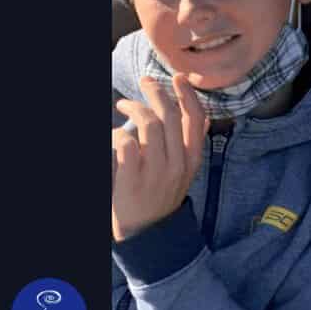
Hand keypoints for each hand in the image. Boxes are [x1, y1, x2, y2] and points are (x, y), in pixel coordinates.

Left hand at [112, 75, 207, 241]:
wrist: (145, 232)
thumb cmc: (161, 195)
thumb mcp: (184, 172)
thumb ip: (188, 146)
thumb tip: (196, 116)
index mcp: (193, 160)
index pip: (197, 119)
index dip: (188, 95)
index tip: (178, 78)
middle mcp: (178, 164)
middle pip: (171, 116)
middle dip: (157, 92)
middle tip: (145, 82)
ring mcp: (156, 172)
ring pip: (149, 124)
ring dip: (135, 107)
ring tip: (125, 103)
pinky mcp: (132, 179)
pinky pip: (125, 143)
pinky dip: (117, 133)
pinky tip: (113, 134)